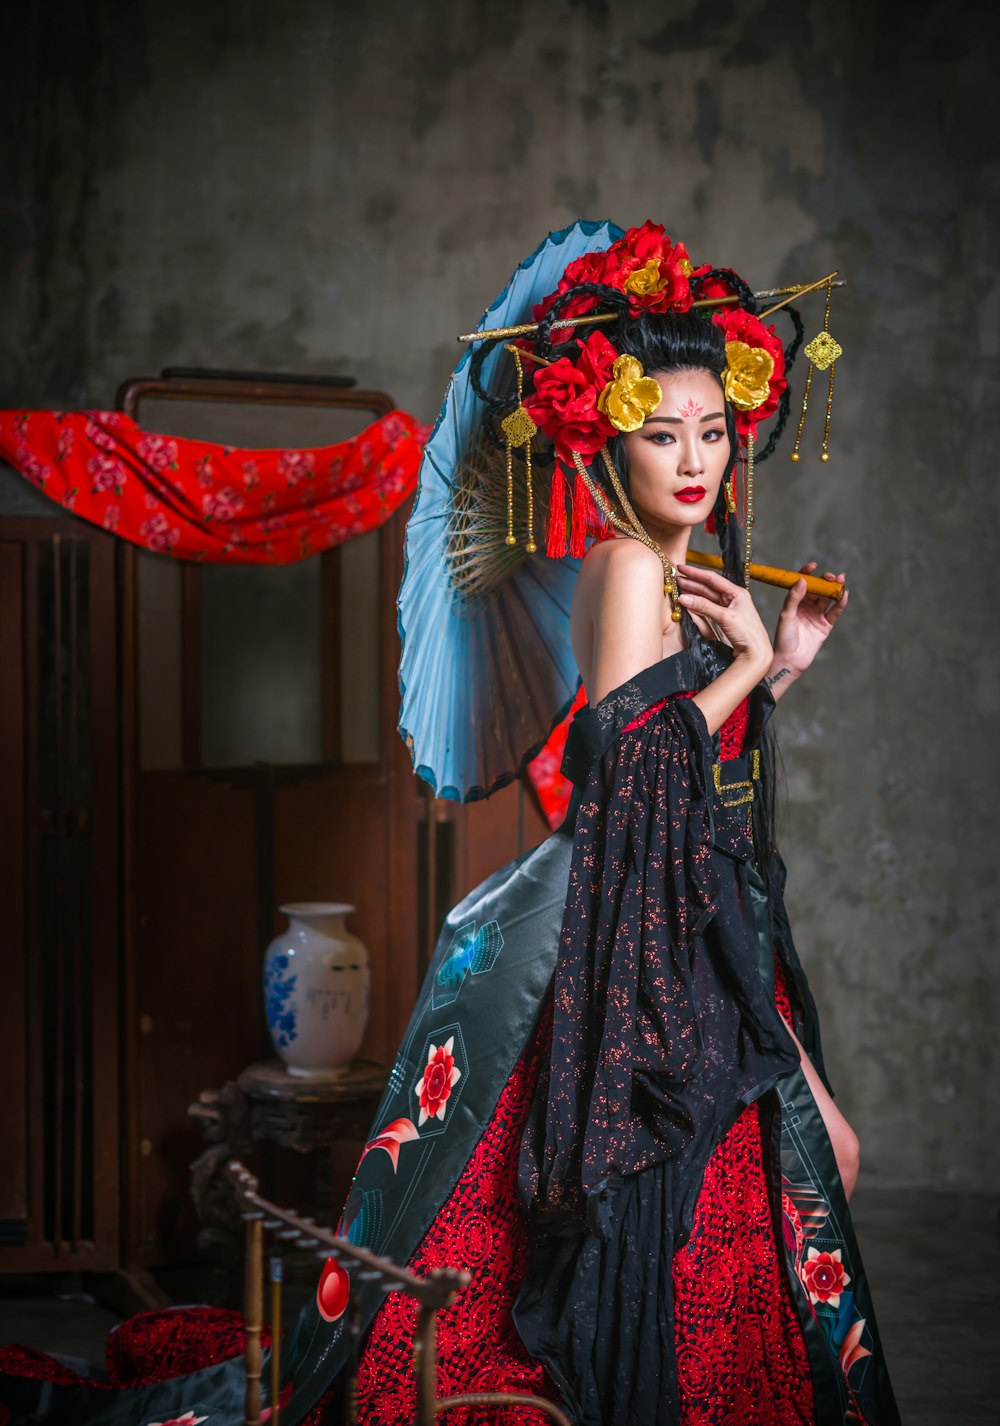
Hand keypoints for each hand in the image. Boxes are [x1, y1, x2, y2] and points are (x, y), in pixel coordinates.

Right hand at [676, 564, 771, 672]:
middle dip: (691, 584)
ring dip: (692, 596)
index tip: (681, 569)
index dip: (695, 573)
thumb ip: (704, 607)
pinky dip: (696, 609)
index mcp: (736, 593)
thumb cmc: (748, 633)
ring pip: (705, 600)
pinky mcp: (722, 621)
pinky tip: (687, 605)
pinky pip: (706, 612)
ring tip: (678, 592)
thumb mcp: (725, 617)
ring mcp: (726, 610)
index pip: (712, 579)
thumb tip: (684, 598)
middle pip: (707, 589)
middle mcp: (731, 599)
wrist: (755, 653)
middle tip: (675, 580)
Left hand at [771, 562, 848, 686]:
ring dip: (835, 589)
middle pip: (818, 589)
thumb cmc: (783, 638)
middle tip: (830, 576)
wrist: (790, 660)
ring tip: (840, 580)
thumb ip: (793, 598)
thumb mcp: (786, 616)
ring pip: (828, 598)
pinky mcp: (826, 626)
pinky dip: (840, 604)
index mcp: (794, 602)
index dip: (808, 573)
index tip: (813, 566)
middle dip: (825, 581)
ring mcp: (817, 615)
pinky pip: (834, 612)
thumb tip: (802, 579)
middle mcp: (806, 607)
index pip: (802, 583)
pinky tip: (844, 595)